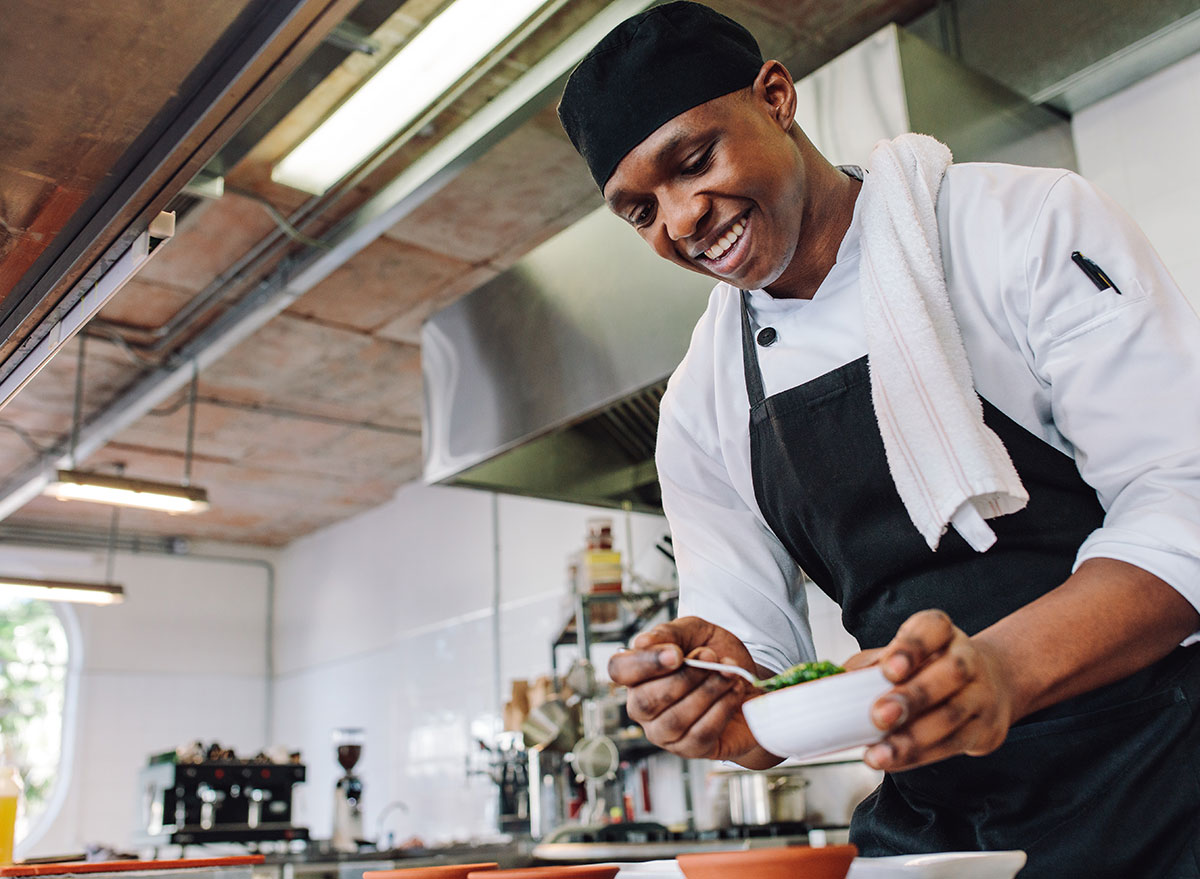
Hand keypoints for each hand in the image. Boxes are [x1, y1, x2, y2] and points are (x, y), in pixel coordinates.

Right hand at [608, 616, 779, 766]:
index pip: (619, 670)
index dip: (645, 663)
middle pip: (645, 701)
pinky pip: (700, 734)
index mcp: (637, 674)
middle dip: (684, 677)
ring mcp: (663, 733)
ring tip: (729, 672)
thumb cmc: (716, 656)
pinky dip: (721, 709)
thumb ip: (670, 633)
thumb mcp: (695, 632)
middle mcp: (642, 707)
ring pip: (675, 720)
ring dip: (708, 691)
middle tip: (711, 656)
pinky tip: (734, 691)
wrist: (753, 683)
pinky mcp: (690, 750)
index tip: (677, 653)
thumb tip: (641, 643)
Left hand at [863, 609, 1014, 771]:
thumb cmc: (926, 667)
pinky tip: (894, 760)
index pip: (932, 629)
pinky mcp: (985, 727)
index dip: (911, 648)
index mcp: (941, 632)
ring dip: (913, 738)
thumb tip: (832, 685)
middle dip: (913, 697)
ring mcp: (981, 693)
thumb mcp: (898, 656)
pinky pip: (954, 744)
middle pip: (949, 673)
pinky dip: (920, 755)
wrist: (983, 685)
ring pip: (952, 715)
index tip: (889, 669)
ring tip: (880, 754)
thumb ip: (868, 667)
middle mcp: (966, 658)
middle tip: (879, 716)